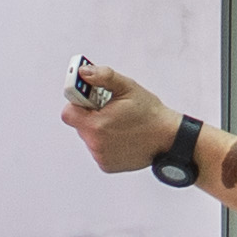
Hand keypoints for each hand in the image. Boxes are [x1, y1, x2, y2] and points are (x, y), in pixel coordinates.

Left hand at [65, 66, 187, 177]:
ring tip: (119, 123)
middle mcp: (95, 144)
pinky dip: (105, 142)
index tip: (90, 98)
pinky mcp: (106, 165)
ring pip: (88, 137)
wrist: (168, 138)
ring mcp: (100, 157)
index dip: (77, 103)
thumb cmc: (149, 113)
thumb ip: (103, 77)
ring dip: (98, 128)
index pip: (68, 113)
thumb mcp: (127, 87)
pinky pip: (97, 149)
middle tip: (110, 108)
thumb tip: (83, 72)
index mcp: (96, 125)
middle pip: (79, 124)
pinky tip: (121, 136)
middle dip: (90, 114)